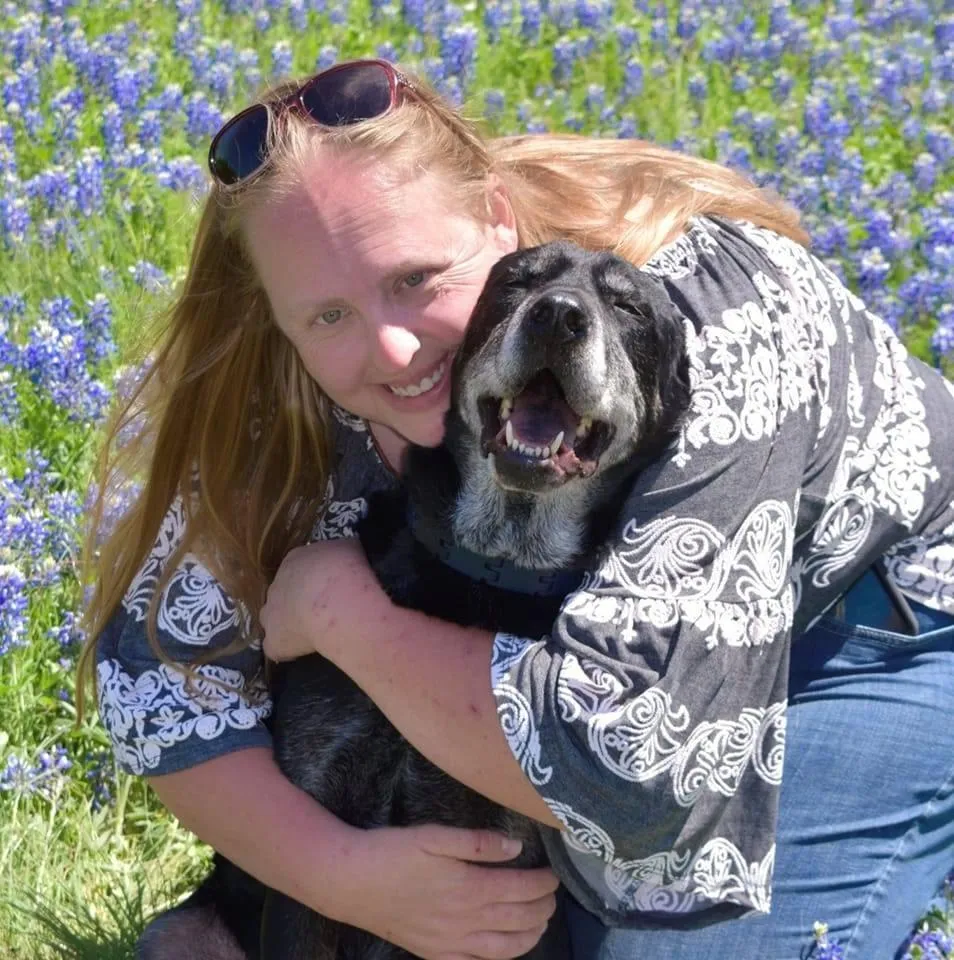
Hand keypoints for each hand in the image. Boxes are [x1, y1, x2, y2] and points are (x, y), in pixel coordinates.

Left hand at [261, 538, 386, 661]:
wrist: (337, 601)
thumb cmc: (348, 570)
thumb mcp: (350, 549)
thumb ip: (342, 555)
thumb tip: (347, 559)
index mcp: (295, 560)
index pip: (298, 571)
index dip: (313, 582)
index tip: (328, 591)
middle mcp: (277, 585)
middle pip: (283, 594)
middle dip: (300, 602)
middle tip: (324, 611)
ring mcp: (271, 614)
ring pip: (273, 619)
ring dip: (288, 625)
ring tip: (313, 633)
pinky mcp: (274, 642)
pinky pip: (275, 648)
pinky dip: (286, 651)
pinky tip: (304, 653)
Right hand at [327, 824, 559, 959]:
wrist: (352, 881)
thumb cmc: (394, 851)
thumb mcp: (435, 835)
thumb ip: (479, 842)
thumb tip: (516, 847)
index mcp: (469, 888)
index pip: (521, 890)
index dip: (543, 884)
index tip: (554, 874)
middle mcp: (466, 921)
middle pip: (518, 920)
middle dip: (543, 908)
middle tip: (553, 895)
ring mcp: (451, 942)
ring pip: (504, 948)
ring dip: (530, 936)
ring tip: (541, 921)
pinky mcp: (435, 954)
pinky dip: (500, 957)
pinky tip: (506, 947)